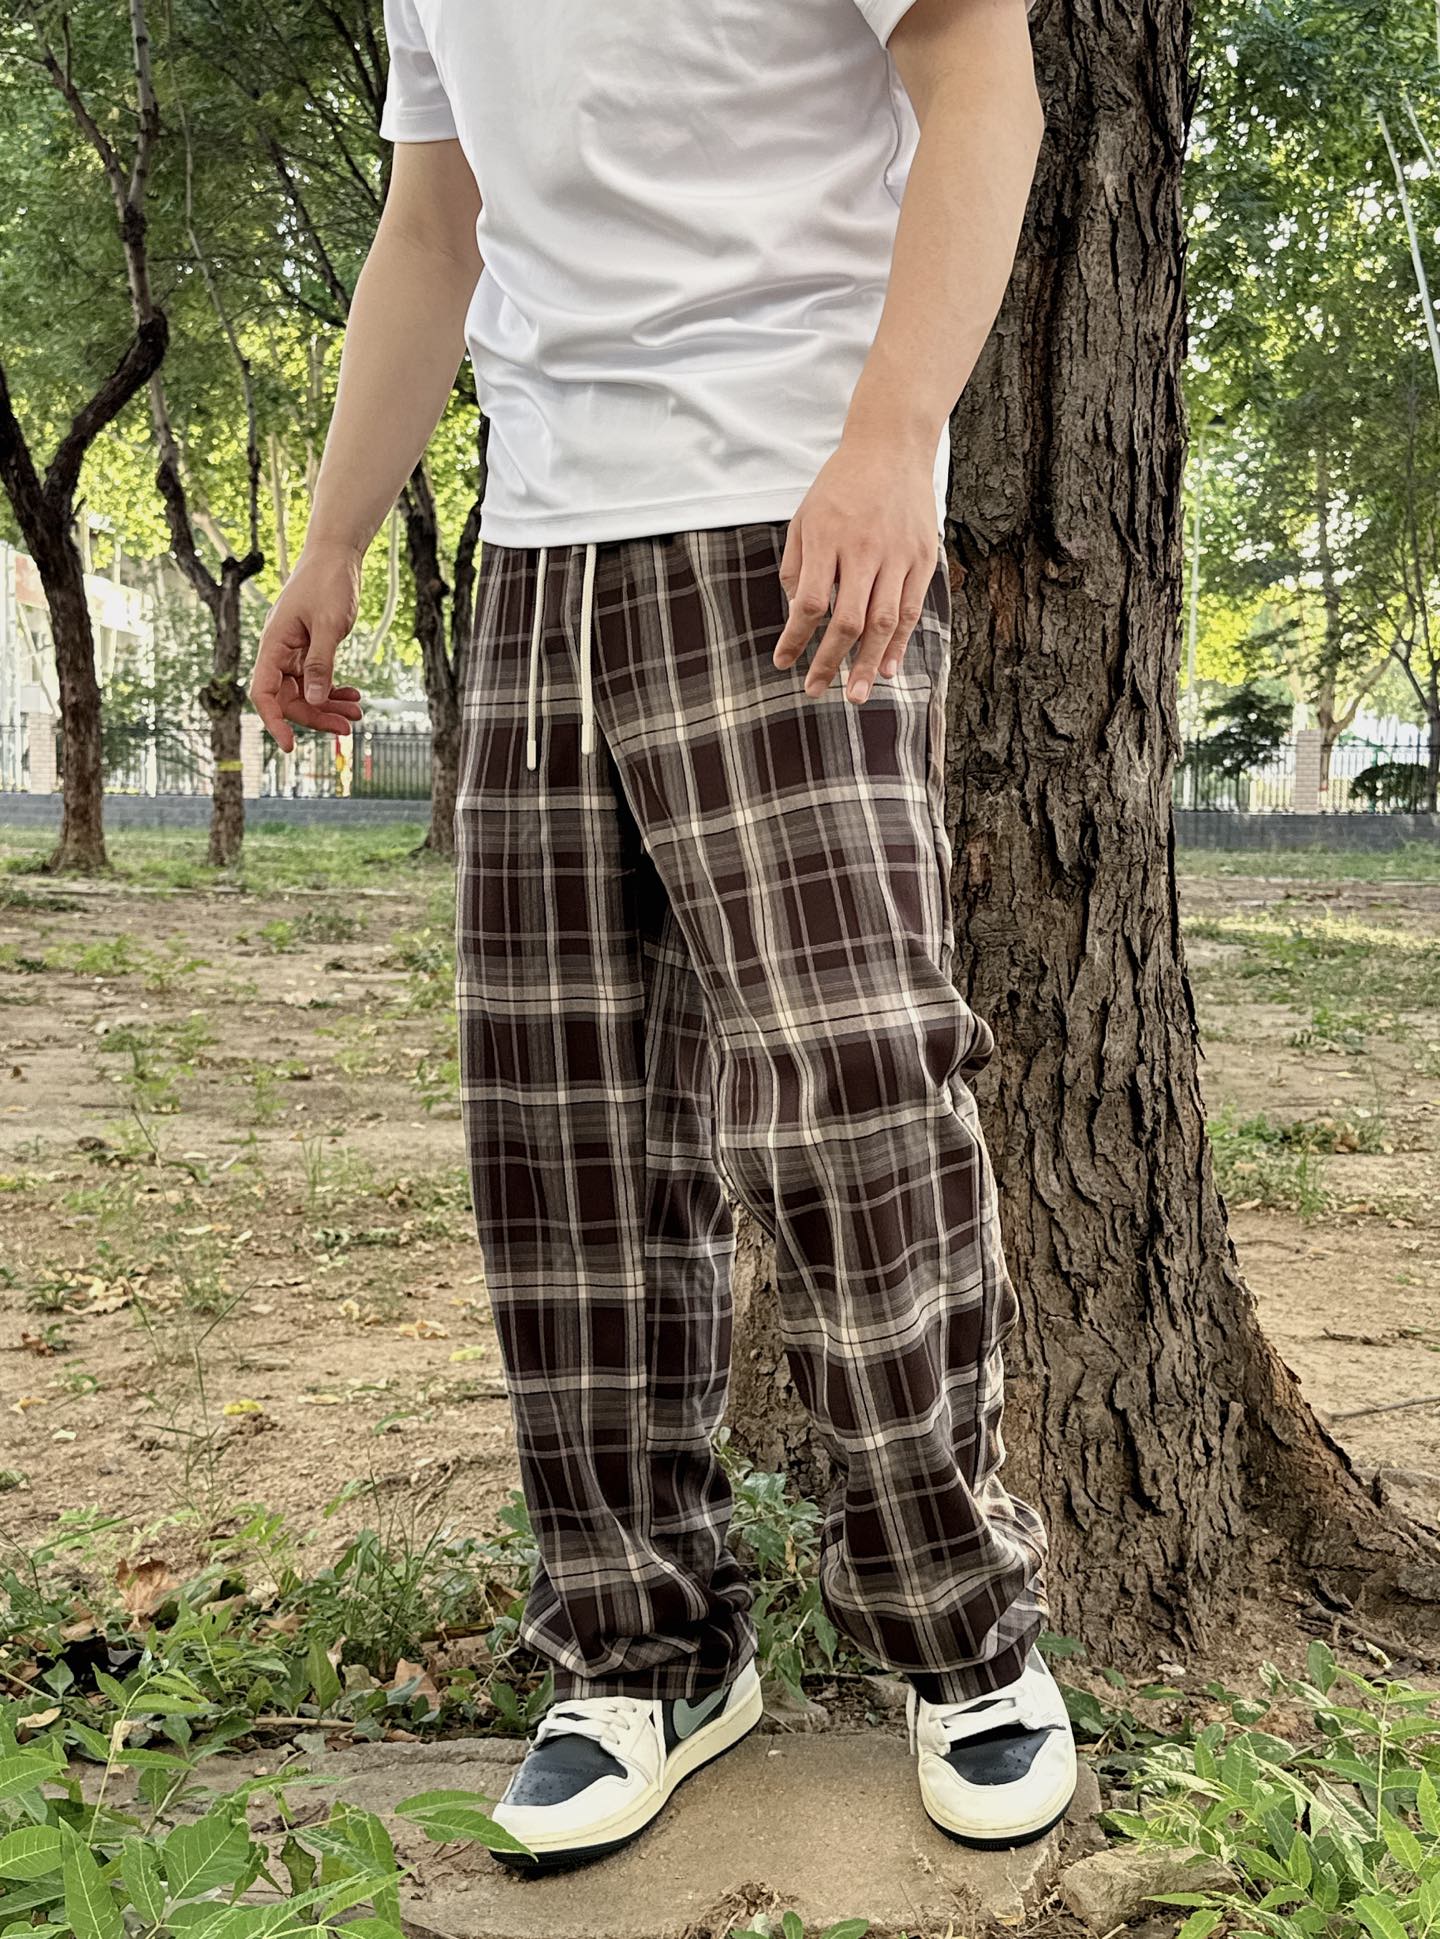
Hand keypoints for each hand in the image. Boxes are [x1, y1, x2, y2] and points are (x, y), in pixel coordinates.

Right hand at [249, 540, 365, 751]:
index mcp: (273, 645)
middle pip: (288, 698)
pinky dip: (333, 689)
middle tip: (347, 727)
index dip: (274, 722)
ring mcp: (293, 651)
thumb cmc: (328, 583)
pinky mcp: (308, 648)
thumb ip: (320, 664)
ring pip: (305, 691)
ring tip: (356, 713)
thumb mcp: (329, 625)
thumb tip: (315, 701)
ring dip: (328, 705)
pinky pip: (316, 678)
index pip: (264, 693)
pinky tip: (352, 695)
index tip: (289, 745)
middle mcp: (278, 651)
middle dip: (316, 716)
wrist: (335, 555)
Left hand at [773, 430, 939, 703]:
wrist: (892, 446)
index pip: (811, 602)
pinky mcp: (923, 557)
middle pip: (848, 620)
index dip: (796, 637)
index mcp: (828, 538)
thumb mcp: (805, 515)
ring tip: (855, 695)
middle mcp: (864, 549)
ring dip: (867, 663)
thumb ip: (797, 564)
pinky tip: (886, 667)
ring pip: (883, 621)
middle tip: (816, 691)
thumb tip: (799, 612)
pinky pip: (911, 608)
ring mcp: (898, 554)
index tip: (783, 662)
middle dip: (830, 662)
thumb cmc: (841, 485)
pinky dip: (899, 642)